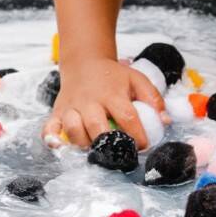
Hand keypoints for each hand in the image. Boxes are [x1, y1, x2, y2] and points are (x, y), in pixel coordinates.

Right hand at [41, 56, 165, 150]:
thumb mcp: (137, 80)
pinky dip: (52, 140)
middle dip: (108, 144)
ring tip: (94, 150)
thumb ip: (153, 99)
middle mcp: (90, 101)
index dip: (138, 136)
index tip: (144, 146)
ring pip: (73, 130)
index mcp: (113, 94)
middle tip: (118, 153)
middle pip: (97, 126)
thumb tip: (165, 121)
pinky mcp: (58, 112)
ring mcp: (72, 107)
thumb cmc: (113, 77)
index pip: (127, 118)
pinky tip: (61, 147)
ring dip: (84, 144)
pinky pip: (50, 128)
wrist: (84, 62)